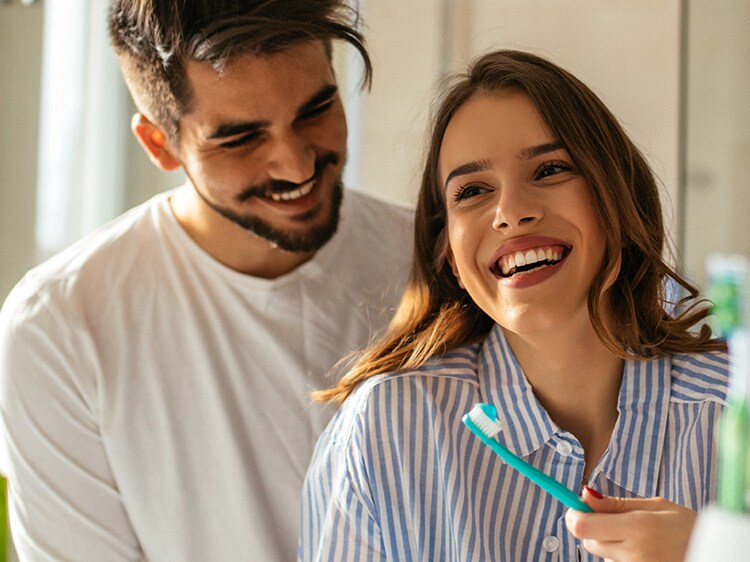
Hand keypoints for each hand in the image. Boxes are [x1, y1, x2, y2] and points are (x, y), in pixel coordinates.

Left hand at [564, 487, 697, 561]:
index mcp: (637, 527)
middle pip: (589, 541)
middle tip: (616, 520)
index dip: (573, 516)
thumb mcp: (655, 506)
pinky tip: (642, 552)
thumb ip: (617, 503)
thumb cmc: (686, 527)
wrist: (715, 554)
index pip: (583, 526)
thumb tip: (584, 494)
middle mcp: (634, 552)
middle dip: (594, 528)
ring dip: (610, 544)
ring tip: (639, 539)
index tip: (575, 508)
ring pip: (602, 554)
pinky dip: (620, 557)